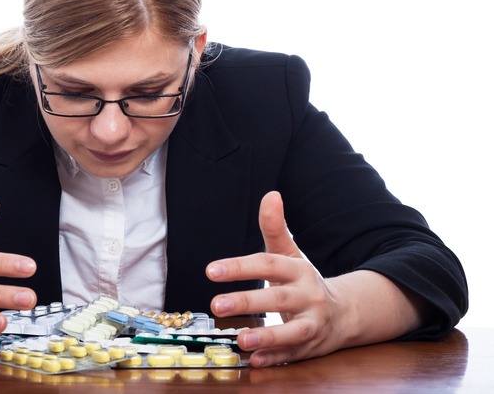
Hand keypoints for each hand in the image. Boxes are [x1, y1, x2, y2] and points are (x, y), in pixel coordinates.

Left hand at [205, 191, 344, 366]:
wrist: (346, 313)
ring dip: (267, 337)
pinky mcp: (311, 347)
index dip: (239, 266)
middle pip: (278, 298)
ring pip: (292, 332)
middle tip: (216, 304)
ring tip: (241, 340)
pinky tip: (255, 361)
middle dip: (248, 301)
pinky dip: (275, 358)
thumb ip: (275, 227)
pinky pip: (293, 354)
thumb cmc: (304, 282)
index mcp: (298, 270)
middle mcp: (308, 296)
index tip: (211, 270)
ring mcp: (312, 323)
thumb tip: (270, 194)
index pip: (268, 263)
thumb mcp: (290, 254)